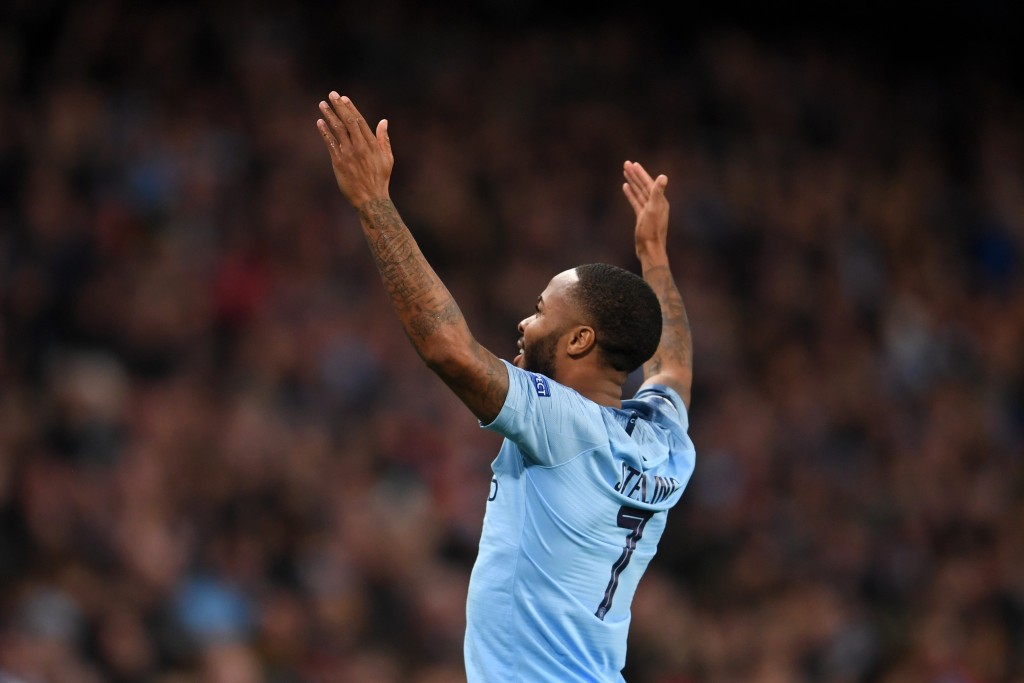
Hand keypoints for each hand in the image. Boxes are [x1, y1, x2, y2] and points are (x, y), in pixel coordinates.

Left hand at [317, 92, 393, 207]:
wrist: (371, 199)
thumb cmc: (380, 179)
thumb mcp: (387, 158)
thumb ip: (383, 139)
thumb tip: (383, 122)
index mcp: (371, 144)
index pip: (359, 121)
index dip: (350, 108)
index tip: (343, 98)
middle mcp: (359, 146)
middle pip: (348, 121)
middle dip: (339, 107)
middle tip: (331, 94)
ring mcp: (348, 154)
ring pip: (337, 130)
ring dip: (329, 115)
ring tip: (322, 104)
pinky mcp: (339, 162)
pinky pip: (330, 143)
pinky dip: (324, 131)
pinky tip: (320, 122)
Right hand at [621, 160, 668, 256]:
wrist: (649, 249)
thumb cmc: (652, 231)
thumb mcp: (654, 210)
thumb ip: (658, 193)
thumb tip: (663, 176)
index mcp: (660, 200)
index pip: (649, 183)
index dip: (640, 173)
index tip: (632, 164)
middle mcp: (656, 203)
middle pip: (644, 185)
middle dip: (635, 174)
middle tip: (626, 164)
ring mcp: (649, 210)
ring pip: (639, 192)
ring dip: (632, 182)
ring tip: (625, 172)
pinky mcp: (642, 216)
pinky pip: (636, 201)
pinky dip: (631, 193)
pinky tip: (625, 187)